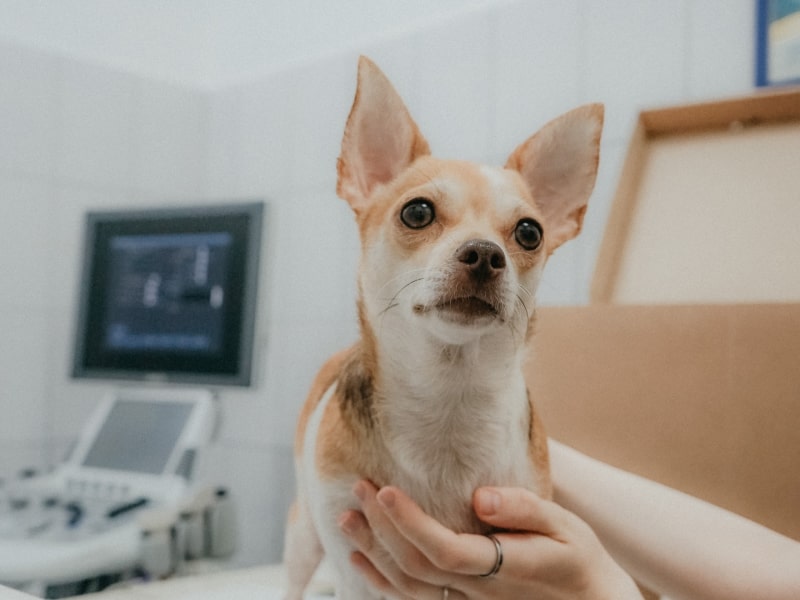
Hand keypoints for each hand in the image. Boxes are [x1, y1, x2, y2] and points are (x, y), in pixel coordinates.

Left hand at [339, 481, 642, 599]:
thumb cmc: (578, 559)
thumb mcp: (566, 526)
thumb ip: (524, 510)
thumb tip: (479, 496)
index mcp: (505, 567)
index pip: (445, 551)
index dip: (409, 523)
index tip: (384, 490)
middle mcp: (478, 592)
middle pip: (416, 567)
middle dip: (380, 527)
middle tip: (358, 486)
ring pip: (407, 588)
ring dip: (372, 551)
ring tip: (346, 518)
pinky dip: (381, 581)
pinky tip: (362, 559)